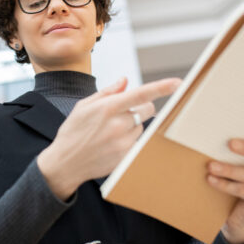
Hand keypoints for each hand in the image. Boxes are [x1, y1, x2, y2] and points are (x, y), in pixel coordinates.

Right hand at [37, 77, 181, 199]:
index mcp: (107, 107)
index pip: (140, 94)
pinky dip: (128, 140)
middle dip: (141, 107)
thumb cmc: (73, 131)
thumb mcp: (83, 107)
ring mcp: (123, 142)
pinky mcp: (126, 156)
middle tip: (124, 112)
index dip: (161, 87)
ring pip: (141, 126)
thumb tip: (125, 80)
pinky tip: (110, 144)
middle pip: (147, 109)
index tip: (177, 83)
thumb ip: (106, 92)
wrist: (65, 162)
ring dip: (131, 126)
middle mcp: (118, 124)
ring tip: (109, 133)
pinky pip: (137, 142)